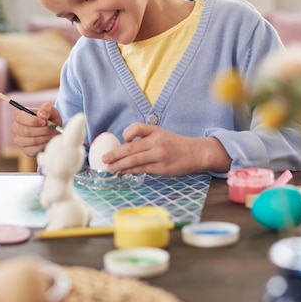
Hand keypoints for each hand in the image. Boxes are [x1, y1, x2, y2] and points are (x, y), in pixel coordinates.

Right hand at [11, 102, 62, 157]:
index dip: (33, 121)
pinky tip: (49, 141)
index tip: (44, 122)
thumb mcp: (51, 110)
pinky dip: (44, 145)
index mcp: (19, 115)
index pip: (20, 118)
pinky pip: (34, 149)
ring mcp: (19, 140)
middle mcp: (16, 128)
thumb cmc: (50, 119)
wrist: (53, 131)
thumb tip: (42, 115)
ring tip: (52, 134)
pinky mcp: (26, 150)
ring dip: (45, 137)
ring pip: (31, 141)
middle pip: (26, 131)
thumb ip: (47, 108)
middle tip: (52, 129)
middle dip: (42, 130)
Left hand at [101, 123, 230, 176]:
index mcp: (155, 131)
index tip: (123, 139)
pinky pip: (143, 169)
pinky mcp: (162, 168)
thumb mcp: (162, 134)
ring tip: (110, 169)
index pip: (136, 128)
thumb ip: (145, 138)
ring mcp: (159, 155)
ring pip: (134, 160)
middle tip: (104, 159)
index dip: (126, 134)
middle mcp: (156, 142)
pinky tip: (124, 173)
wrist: (196, 152)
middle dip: (115, 154)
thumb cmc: (176, 144)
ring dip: (120, 165)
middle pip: (130, 147)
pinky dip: (131, 171)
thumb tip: (125, 147)